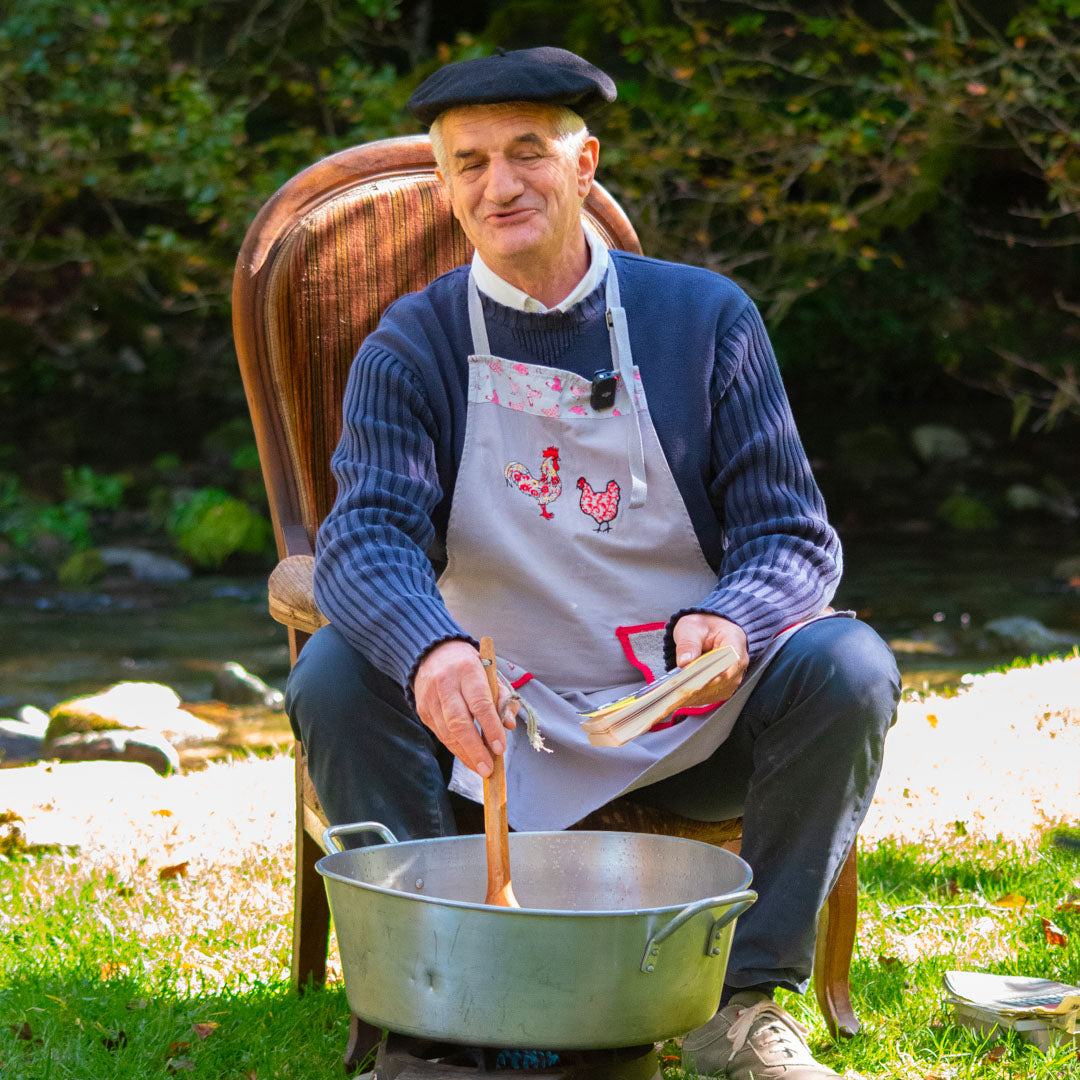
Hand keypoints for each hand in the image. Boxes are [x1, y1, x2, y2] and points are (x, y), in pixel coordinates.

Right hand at [413, 641, 517, 776]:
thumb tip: (509, 725)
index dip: (490, 728)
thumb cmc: (470, 667)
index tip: (500, 748)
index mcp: (467, 670)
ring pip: (447, 733)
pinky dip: (456, 748)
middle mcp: (446, 684)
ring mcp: (430, 698)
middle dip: (475, 749)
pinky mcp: (423, 710)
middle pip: (459, 722)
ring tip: (481, 767)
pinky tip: (469, 757)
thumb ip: (503, 699)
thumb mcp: (491, 674)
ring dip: (466, 754)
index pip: (480, 703)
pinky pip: (440, 735)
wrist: (433, 654)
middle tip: (488, 769)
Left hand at [671, 614, 748, 701]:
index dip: (718, 671)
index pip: (733, 659)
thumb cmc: (702, 627)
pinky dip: (697, 697)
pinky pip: (713, 696)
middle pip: (725, 679)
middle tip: (680, 688)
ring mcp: (733, 675)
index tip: (702, 678)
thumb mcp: (691, 628)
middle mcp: (739, 660)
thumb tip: (684, 662)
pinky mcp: (725, 686)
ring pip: (719, 691)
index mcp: (735, 640)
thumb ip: (688, 643)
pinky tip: (682, 697)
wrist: (707, 631)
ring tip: (678, 695)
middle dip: (702, 685)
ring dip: (699, 694)